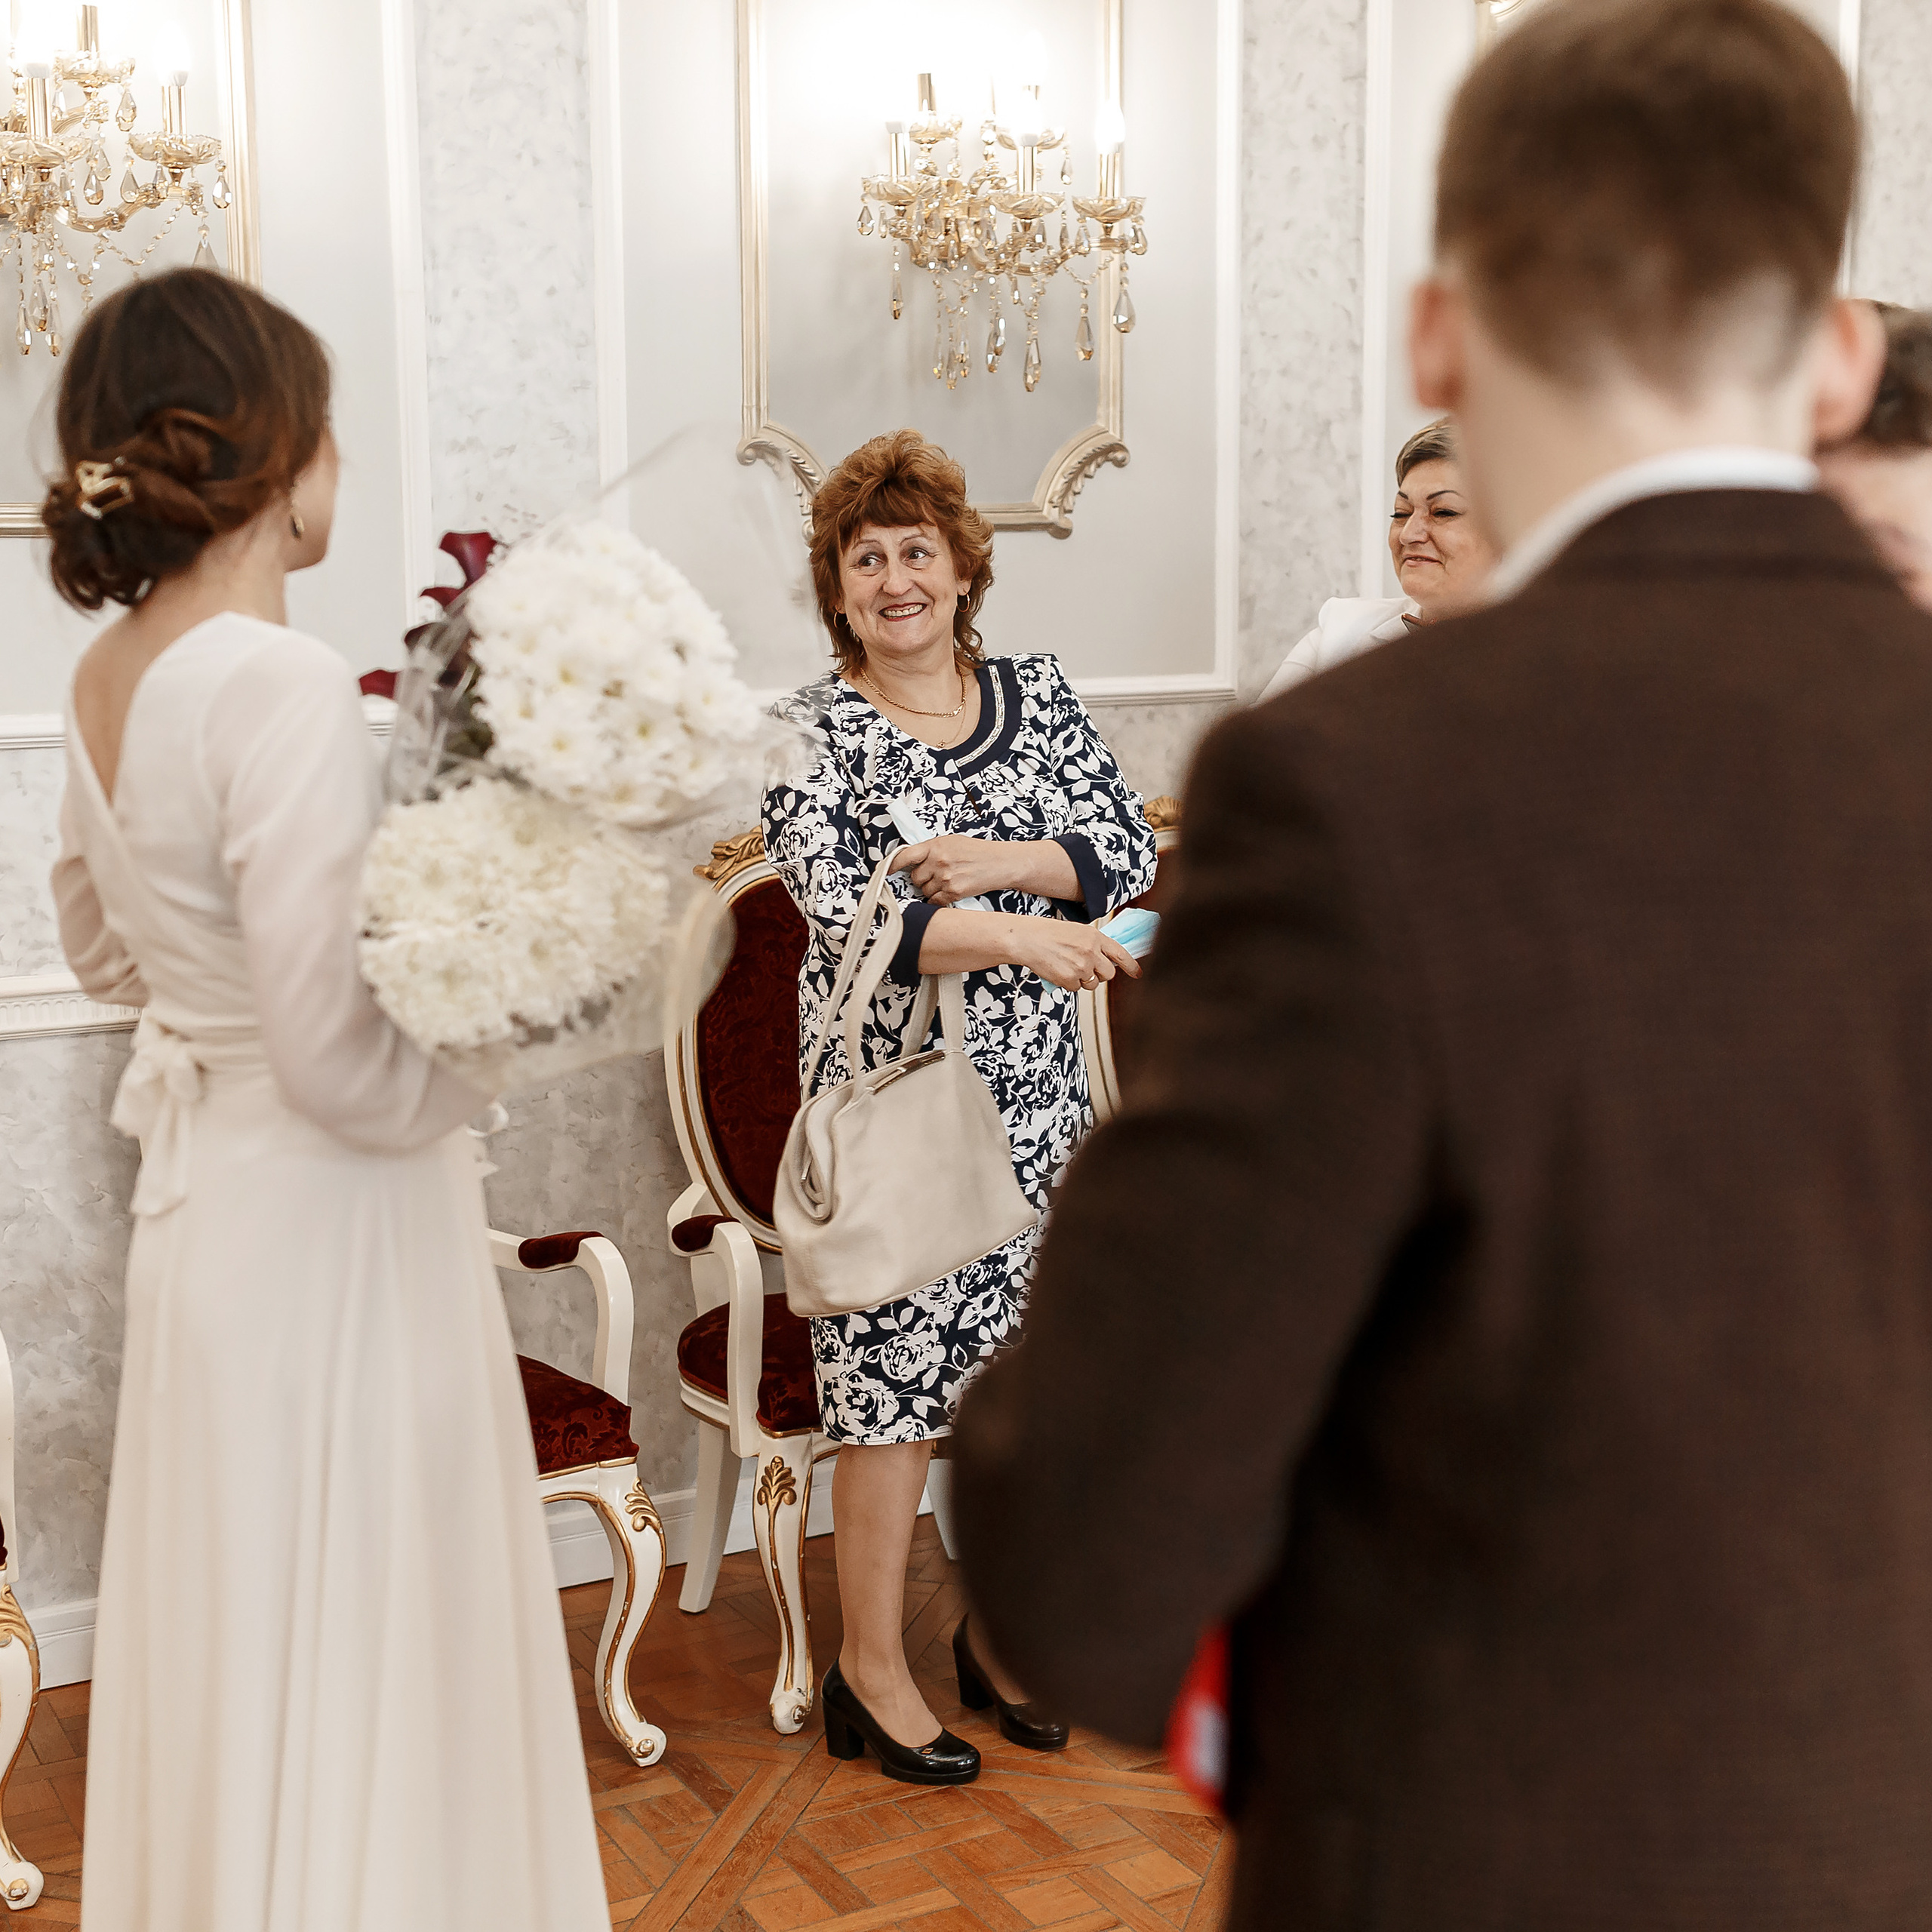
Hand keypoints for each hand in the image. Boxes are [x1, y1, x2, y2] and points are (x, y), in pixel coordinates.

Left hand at [892, 834, 1021, 906]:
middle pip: (915, 877)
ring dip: (931, 889)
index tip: (884, 871)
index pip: (905, 856)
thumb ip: (932, 849)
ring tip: (947, 881)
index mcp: (936, 845)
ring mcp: (945, 877)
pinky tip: (949, 891)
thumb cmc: (978, 852)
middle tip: (935, 875)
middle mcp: (938, 861)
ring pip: (924, 891)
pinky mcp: (953, 892)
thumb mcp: (952, 842)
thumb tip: (913, 858)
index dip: (892, 865)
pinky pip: (934, 901)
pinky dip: (938, 899)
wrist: (1000, 863)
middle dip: (922, 878)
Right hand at [1012, 918, 1141, 993]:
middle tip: (1088, 969)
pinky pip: (1076, 988)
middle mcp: (1091, 952)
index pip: (1120, 954)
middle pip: (1108, 974)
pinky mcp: (1069, 979)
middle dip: (1101, 975)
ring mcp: (1081, 967)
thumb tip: (1107, 960)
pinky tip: (1059, 970)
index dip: (1131, 965)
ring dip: (1084, 980)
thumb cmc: (1049, 934)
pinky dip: (1069, 983)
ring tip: (1068, 966)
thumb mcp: (1077, 931)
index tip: (1137, 973)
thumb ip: (1094, 944)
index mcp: (1095, 937)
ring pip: (1092, 984)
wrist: (1027, 939)